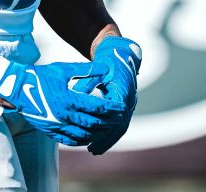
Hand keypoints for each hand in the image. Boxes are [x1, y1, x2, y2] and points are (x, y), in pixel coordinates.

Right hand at [0, 61, 122, 146]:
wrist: (17, 89)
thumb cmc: (40, 76)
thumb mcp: (64, 70)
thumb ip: (86, 70)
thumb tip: (105, 69)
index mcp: (69, 98)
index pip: (98, 107)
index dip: (112, 107)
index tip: (122, 106)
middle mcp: (65, 115)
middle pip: (95, 123)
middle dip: (109, 121)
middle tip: (119, 119)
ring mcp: (58, 125)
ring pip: (85, 135)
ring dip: (99, 133)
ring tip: (108, 128)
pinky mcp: (52, 131)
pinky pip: (72, 140)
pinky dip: (84, 139)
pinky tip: (90, 135)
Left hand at [80, 35, 141, 154]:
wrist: (121, 54)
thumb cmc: (109, 60)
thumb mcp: (98, 69)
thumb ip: (87, 81)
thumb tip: (76, 95)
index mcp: (123, 90)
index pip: (115, 112)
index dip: (103, 124)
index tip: (92, 132)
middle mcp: (129, 99)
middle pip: (119, 125)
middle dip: (105, 138)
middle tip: (92, 149)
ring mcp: (129, 104)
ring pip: (120, 127)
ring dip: (108, 140)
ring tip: (95, 150)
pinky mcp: (125, 106)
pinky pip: (119, 124)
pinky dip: (110, 135)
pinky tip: (100, 143)